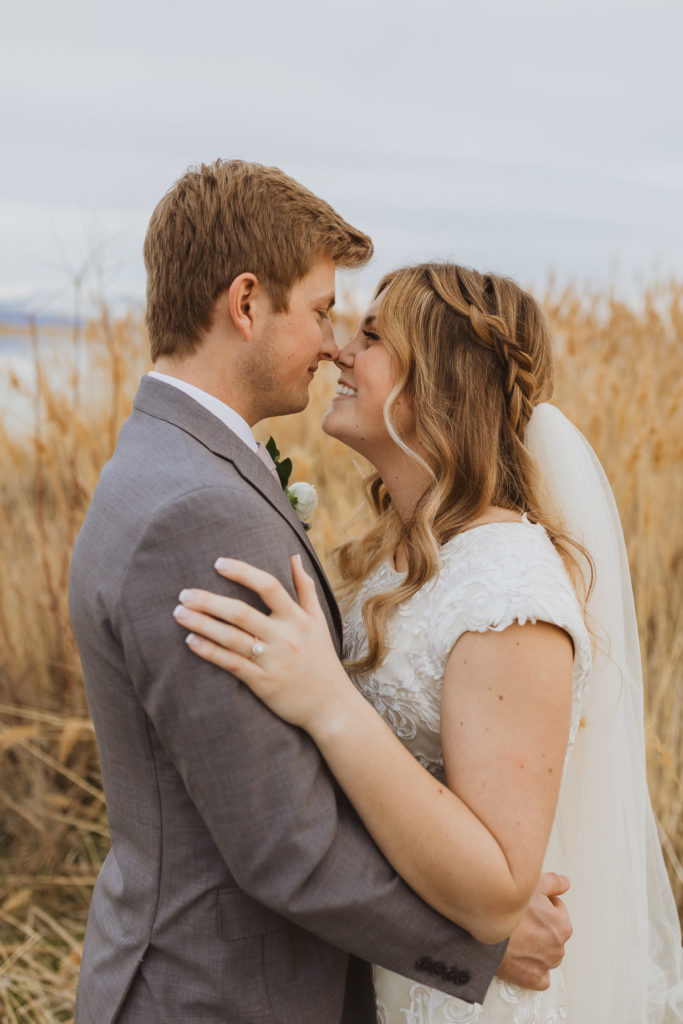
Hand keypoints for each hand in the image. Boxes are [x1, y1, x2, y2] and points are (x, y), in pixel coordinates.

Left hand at [173, 556, 355, 734]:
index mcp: (297, 618)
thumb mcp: (318, 620)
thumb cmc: (321, 659)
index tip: (218, 563)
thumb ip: (305, 588)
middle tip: (184, 593)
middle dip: (209, 601)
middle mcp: (284, 636)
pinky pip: (232, 664)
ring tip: (179, 614)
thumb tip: (293, 556)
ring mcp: (273, 660)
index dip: (242, 572)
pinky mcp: (263, 683)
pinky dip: (210, 651)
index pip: (268, 586)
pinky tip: (191, 641)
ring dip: (202, 624)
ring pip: (231, 638)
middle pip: (241, 613)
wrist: (331, 705)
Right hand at [496, 872, 572, 990]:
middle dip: (540, 925)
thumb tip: (565, 883)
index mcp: (563, 926)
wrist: (486, 929)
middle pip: (552, 932)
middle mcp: (558, 947)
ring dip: (536, 946)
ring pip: (546, 953)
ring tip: (517, 935)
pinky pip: (539, 976)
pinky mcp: (533, 979)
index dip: (541, 903)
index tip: (528, 905)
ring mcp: (546, 965)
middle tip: (520, 918)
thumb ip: (554, 883)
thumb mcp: (534, 885)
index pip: (557, 910)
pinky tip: (520, 956)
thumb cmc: (508, 907)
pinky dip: (532, 969)